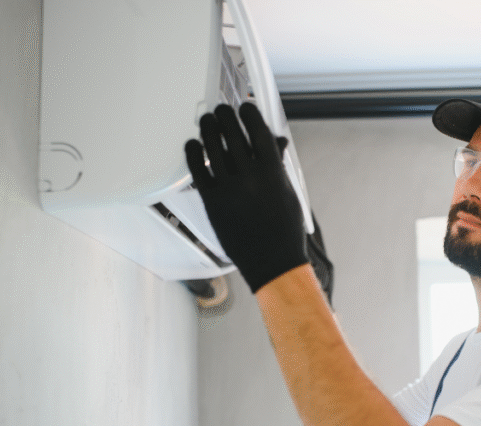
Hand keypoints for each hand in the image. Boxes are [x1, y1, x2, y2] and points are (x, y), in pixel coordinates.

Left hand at [184, 103, 307, 292]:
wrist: (272, 262)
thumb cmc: (284, 230)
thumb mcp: (287, 193)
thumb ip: (278, 165)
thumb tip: (276, 142)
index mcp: (273, 172)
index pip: (258, 130)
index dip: (249, 114)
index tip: (244, 108)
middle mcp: (250, 177)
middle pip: (233, 134)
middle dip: (225, 116)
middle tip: (221, 111)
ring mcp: (229, 189)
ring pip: (213, 148)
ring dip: (208, 129)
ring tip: (206, 122)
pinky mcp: (212, 202)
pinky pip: (198, 171)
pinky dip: (193, 154)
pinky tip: (193, 145)